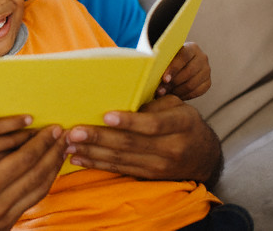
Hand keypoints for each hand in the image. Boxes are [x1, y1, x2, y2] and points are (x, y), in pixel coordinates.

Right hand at [0, 95, 65, 229]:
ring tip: (62, 151)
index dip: (42, 143)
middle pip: (37, 177)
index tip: (55, 129)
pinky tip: (47, 169)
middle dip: (53, 155)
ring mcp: (0, 220)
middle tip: (66, 137)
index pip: (24, 160)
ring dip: (52, 170)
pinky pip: (29, 202)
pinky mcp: (1, 226)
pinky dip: (41, 185)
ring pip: (38, 193)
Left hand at [65, 95, 221, 186]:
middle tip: (75, 132)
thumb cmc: (182, 121)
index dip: (129, 121)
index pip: (152, 124)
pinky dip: (97, 163)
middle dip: (99, 138)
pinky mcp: (149, 176)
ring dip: (92, 152)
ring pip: (121, 159)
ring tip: (69, 144)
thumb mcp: (176, 106)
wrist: (203, 155)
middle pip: (130, 143)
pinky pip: (119, 169)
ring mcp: (160, 166)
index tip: (105, 115)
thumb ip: (152, 104)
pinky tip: (79, 157)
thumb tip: (117, 95)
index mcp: (181, 124)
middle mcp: (172, 147)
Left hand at [157, 42, 210, 99]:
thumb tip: (153, 71)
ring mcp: (206, 70)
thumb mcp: (167, 56)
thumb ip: (162, 61)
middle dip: (173, 83)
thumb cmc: (169, 59)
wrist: (180, 63)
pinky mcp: (207, 82)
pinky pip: (197, 92)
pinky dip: (184, 95)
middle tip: (160, 91)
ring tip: (164, 94)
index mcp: (192, 48)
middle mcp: (202, 58)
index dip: (174, 68)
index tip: (164, 79)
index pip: (183, 57)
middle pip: (189, 72)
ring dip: (176, 91)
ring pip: (192, 84)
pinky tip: (174, 96)